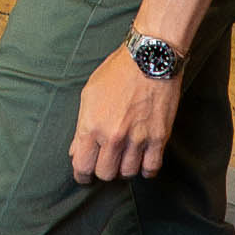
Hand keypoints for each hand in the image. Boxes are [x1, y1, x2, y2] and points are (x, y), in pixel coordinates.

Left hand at [69, 51, 180, 186]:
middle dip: (104, 170)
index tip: (85, 176)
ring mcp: (137, 139)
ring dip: (125, 168)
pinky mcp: (158, 137)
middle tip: (106, 162)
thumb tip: (76, 150)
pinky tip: (143, 160)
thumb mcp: (89, 94)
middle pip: (106, 174)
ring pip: (128, 173)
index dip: (82, 175)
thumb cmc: (117, 72)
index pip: (83, 166)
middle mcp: (113, 137)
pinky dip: (146, 169)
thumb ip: (82, 126)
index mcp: (92, 126)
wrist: (150, 59)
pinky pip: (151, 168)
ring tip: (125, 157)